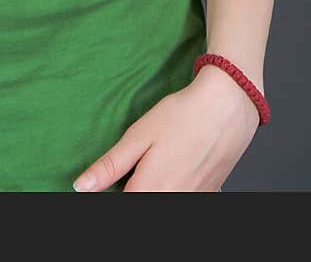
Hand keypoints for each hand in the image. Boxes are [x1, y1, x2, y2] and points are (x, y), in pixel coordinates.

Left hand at [71, 66, 260, 192]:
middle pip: (142, 201)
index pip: (121, 205)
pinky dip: (174, 188)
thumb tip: (82, 186)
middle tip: (135, 168)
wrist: (229, 106)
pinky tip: (176, 168)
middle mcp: (172, 202)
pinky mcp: (208, 195)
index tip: (113, 181)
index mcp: (149, 191)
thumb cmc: (183, 116)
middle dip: (133, 189)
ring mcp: (192, 201)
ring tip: (158, 163)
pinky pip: (184, 199)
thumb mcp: (139, 135)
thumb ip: (110, 166)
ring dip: (153, 188)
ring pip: (164, 201)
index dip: (111, 193)